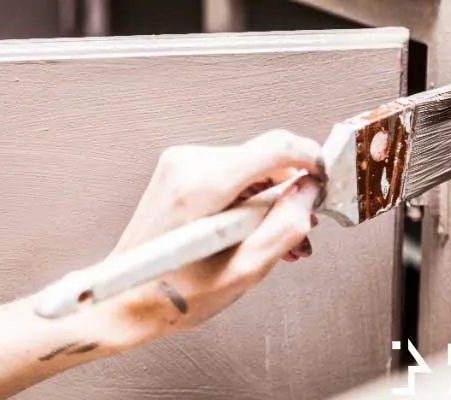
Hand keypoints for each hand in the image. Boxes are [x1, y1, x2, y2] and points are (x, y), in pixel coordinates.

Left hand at [104, 130, 323, 346]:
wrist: (126, 296)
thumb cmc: (176, 293)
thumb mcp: (244, 272)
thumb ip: (285, 228)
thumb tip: (308, 194)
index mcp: (202, 186)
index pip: (275, 146)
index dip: (310, 159)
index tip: (325, 178)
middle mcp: (189, 164)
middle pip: (265, 160)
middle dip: (288, 194)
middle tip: (298, 231)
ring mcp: (182, 164)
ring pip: (251, 168)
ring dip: (269, 201)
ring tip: (272, 240)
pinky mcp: (182, 170)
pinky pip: (233, 174)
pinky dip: (249, 199)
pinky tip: (251, 229)